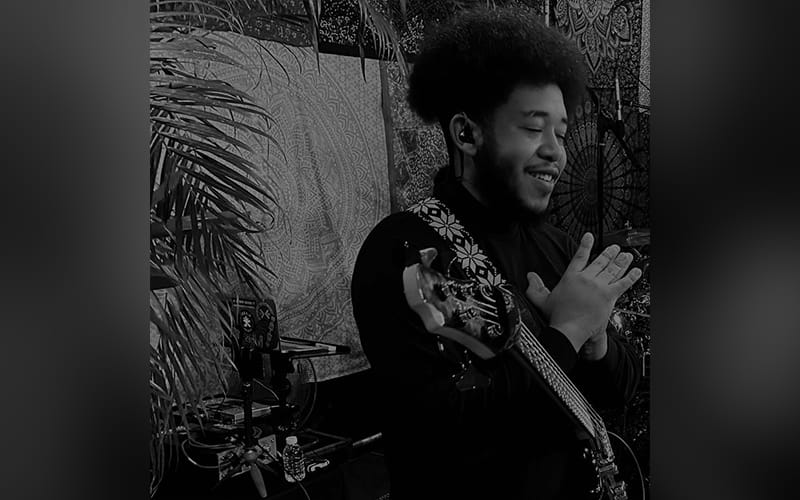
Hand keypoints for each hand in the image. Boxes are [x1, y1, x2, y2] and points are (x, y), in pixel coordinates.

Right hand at [525, 233, 641, 354]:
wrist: (568, 329)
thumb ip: (535, 287)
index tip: (589, 236)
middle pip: (600, 261)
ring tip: (626, 255)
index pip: (579, 256)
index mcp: (571, 277)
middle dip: (609, 253)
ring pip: (613, 270)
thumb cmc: (557, 317)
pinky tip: (636, 271)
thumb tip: (530, 276)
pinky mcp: (609, 296)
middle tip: (615, 248)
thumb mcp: (542, 300)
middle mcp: (586, 278)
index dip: (585, 245)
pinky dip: (631, 277)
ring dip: (621, 261)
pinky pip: (623, 284)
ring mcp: (599, 286)